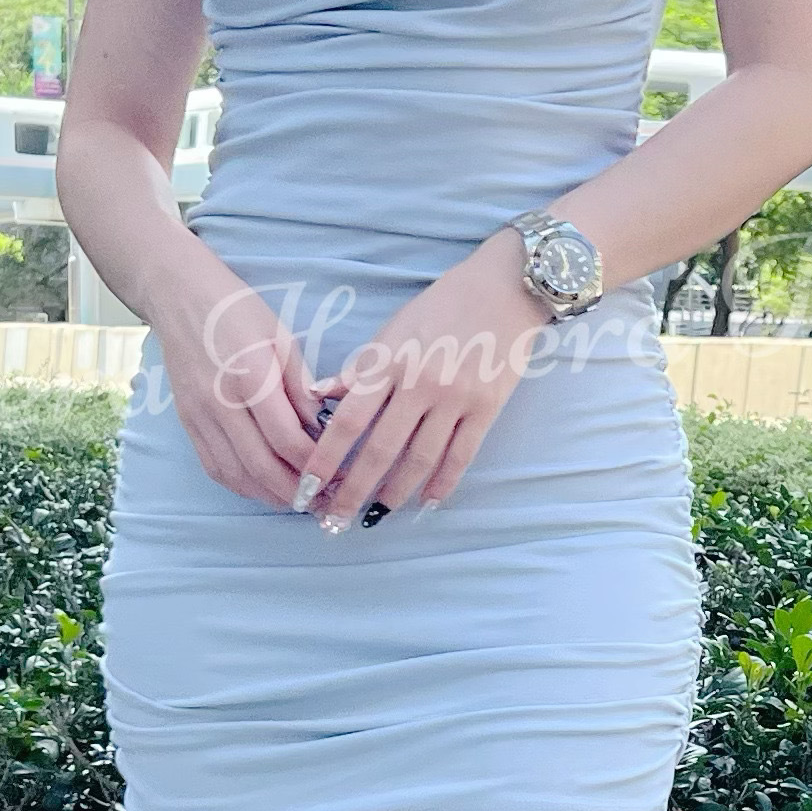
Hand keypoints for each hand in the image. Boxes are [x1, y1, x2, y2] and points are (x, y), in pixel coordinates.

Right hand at [156, 260, 338, 508]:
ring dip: (271, 496)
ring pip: (237, 476)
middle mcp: (221, 404)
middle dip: (298, 492)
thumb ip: (301, 385)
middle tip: (326, 500)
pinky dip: (243, 486)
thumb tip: (320, 427)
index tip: (340, 473)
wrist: (179, 297)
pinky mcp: (187, 423)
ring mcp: (199, 417)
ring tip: (301, 500)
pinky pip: (215, 468)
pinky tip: (266, 488)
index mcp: (251, 378)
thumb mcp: (281, 337)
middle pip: (262, 468)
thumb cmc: (236, 310)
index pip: (287, 440)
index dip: (316, 465)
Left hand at [292, 233, 552, 526]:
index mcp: (390, 361)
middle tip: (335, 522)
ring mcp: (456, 398)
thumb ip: (358, 368)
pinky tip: (426, 503)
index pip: (349, 420)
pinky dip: (442, 484)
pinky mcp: (487, 408)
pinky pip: (461, 456)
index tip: (307, 488)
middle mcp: (420, 383)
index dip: (325, 458)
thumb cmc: (442, 306)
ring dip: (394, 494)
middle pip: (380, 450)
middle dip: (353, 491)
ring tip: (375, 515)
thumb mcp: (392, 328)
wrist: (504, 288)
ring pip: (420, 460)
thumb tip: (317, 396)